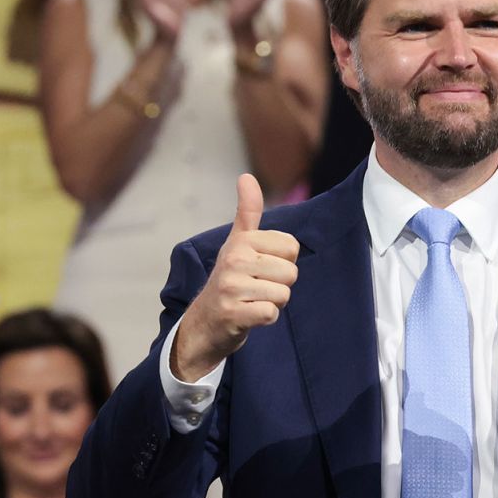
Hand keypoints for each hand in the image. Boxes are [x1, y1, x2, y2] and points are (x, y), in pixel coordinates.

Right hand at [170, 174, 300, 380]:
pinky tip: (249, 315)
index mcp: (241, 241)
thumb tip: (246, 176)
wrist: (205, 322)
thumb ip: (248, 211)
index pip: (292, 247)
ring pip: (283, 294)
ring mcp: (231, 287)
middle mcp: (233, 260)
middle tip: (256, 288)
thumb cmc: (230, 279)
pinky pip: (271, 313)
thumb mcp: (238, 242)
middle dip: (280, 285)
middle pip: (291, 272)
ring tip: (252, 300)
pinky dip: (265, 318)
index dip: (283, 261)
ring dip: (273, 302)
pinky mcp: (233, 313)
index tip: (261, 267)